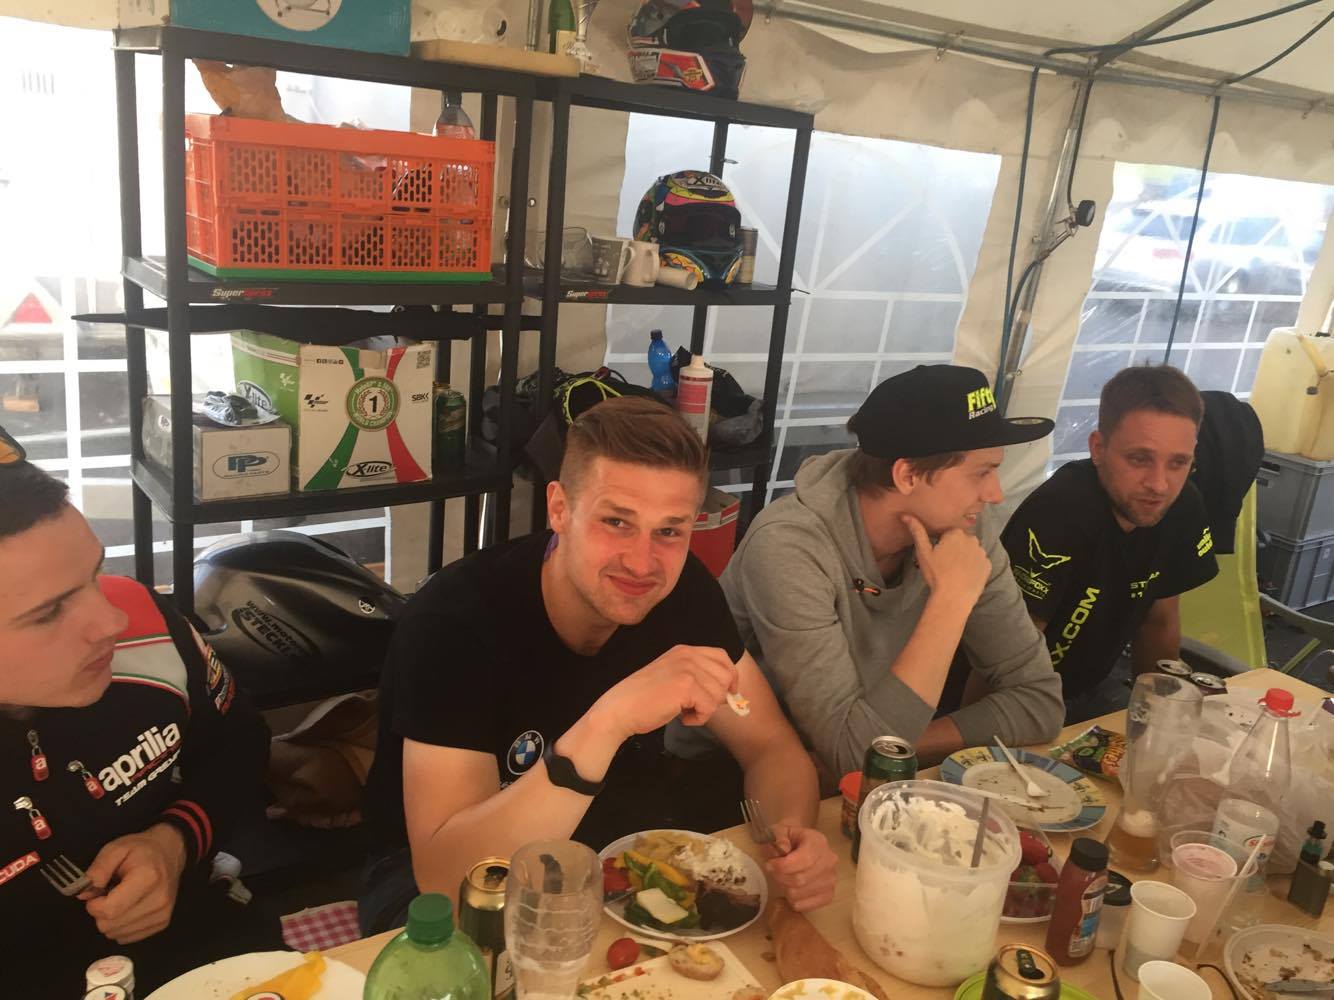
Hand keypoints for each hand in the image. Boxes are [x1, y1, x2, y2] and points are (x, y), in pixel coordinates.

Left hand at [81, 823, 187, 943]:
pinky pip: (126, 937)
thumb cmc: (140, 849)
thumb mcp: (115, 849)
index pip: (109, 910)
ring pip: (116, 934)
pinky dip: (121, 926)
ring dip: (111, 920)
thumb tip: (83, 894)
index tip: (96, 893)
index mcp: (147, 878)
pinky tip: (128, 909)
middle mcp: (158, 900)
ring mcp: (162, 914)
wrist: (170, 852)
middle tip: (109, 894)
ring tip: (121, 900)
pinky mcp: (162, 923)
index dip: (93, 905)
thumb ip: (98, 869)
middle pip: (110, 925)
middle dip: (101, 913)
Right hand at [589, 644, 737, 740]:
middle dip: (718, 696)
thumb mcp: (672, 677)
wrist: (620, 709)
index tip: (729, 692)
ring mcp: (687, 669)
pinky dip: (699, 719)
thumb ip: (696, 676)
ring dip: (705, 709)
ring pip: (719, 693)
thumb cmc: (644, 699)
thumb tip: (728, 690)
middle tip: (698, 707)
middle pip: (726, 675)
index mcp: (684, 650)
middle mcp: (687, 655)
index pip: (722, 656)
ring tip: (685, 712)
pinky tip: (682, 718)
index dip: (730, 675)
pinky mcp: (686, 686)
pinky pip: (709, 707)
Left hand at [765, 825, 837, 911]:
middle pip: (800, 880)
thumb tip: (782, 849)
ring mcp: (831, 879)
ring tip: (784, 878)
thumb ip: (778, 837)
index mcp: (818, 842)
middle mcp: (829, 861)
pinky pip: (806, 906)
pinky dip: (793, 901)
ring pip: (799, 894)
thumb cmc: (789, 839)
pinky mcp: (829, 895)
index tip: (769, 864)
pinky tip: (791, 889)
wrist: (801, 844)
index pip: (803, 860)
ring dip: (785, 889)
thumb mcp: (779, 831)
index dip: (782, 866)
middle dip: (780, 877)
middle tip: (773, 871)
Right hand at [903, 514, 989, 606]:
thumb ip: (917, 531)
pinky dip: (973, 566)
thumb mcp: (923, 552)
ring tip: (954, 570)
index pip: (948, 533)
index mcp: (956, 533)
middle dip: (954, 548)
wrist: (953, 598)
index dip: (941, 543)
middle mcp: (972, 539)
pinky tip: (964, 575)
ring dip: (965, 556)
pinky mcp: (988, 566)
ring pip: (971, 550)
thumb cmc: (936, 574)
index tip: (937, 555)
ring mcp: (982, 553)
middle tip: (944, 563)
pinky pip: (979, 562)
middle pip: (961, 540)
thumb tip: (905, 515)